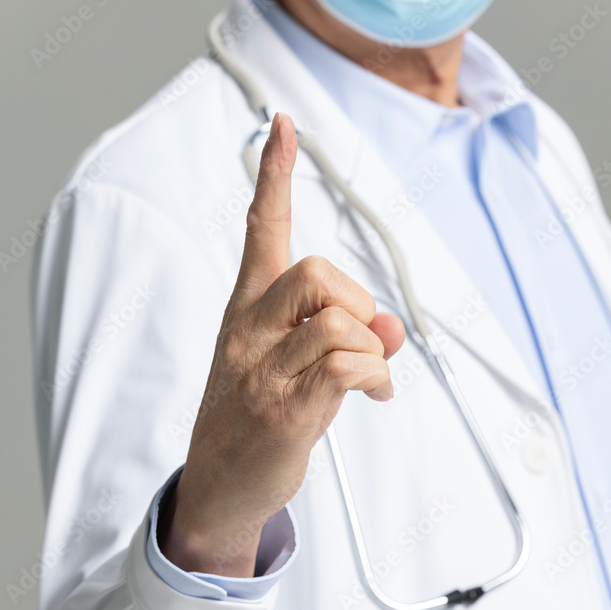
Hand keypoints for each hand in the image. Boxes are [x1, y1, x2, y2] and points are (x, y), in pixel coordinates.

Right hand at [158, 112, 405, 575]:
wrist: (219, 483)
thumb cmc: (253, 415)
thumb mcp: (289, 364)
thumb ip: (341, 334)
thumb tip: (391, 326)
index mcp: (246, 311)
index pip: (261, 232)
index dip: (274, 177)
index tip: (282, 126)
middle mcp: (249, 333)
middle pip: (317, 273)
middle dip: (357, 300)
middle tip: (361, 335)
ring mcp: (265, 372)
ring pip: (339, 323)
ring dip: (371, 349)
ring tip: (372, 377)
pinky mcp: (286, 410)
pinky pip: (348, 367)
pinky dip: (376, 377)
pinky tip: (374, 395)